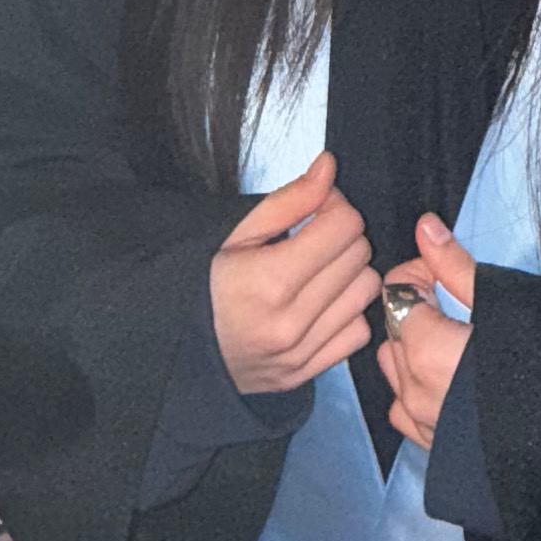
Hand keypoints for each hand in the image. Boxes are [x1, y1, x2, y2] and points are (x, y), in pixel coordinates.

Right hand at [210, 152, 377, 395]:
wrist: (173, 350)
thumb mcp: (232, 234)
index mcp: (268, 281)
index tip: (315, 208)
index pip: (344, 226)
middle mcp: (290, 322)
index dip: (333, 206)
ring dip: (350, 272)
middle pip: (359, 255)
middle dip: (342, 235)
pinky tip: (321, 303)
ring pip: (366, 291)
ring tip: (318, 269)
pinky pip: (359, 331)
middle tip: (313, 235)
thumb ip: (287, 201)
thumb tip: (328, 167)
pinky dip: (347, 312)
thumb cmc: (201, 285)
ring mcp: (300, 352)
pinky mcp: (306, 372)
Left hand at [376, 216, 477, 451]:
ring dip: (413, 349)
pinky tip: (447, 381)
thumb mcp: (506, 302)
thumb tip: (425, 226)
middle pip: (394, 330)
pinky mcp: (435, 444)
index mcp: (428, 351)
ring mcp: (423, 422)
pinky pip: (404, 410)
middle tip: (457, 304)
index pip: (397, 292)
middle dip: (418, 309)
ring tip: (454, 342)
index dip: (422, 273)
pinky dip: (416, 389)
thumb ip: (456, 266)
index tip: (448, 275)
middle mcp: (416, 391)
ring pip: (394, 370)